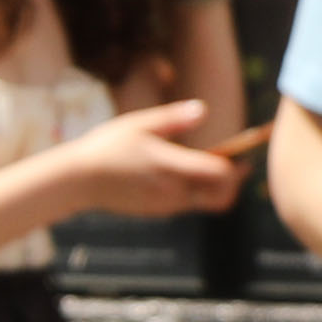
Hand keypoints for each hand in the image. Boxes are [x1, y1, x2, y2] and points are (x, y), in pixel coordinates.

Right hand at [50, 99, 247, 220]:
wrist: (78, 180)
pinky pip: (185, 206)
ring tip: (210, 166)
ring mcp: (164, 205)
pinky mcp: (155, 212)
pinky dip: (194, 194)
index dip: (236, 168)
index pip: (220, 175)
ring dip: (213, 189)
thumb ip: (174, 118)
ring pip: (203, 203)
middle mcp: (173, 191)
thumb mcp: (140, 124)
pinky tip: (182, 176)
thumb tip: (204, 110)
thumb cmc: (107, 146)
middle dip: (233, 184)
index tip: (243, 158)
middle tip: (238, 167)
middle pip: (220, 197)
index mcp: (172, 167)